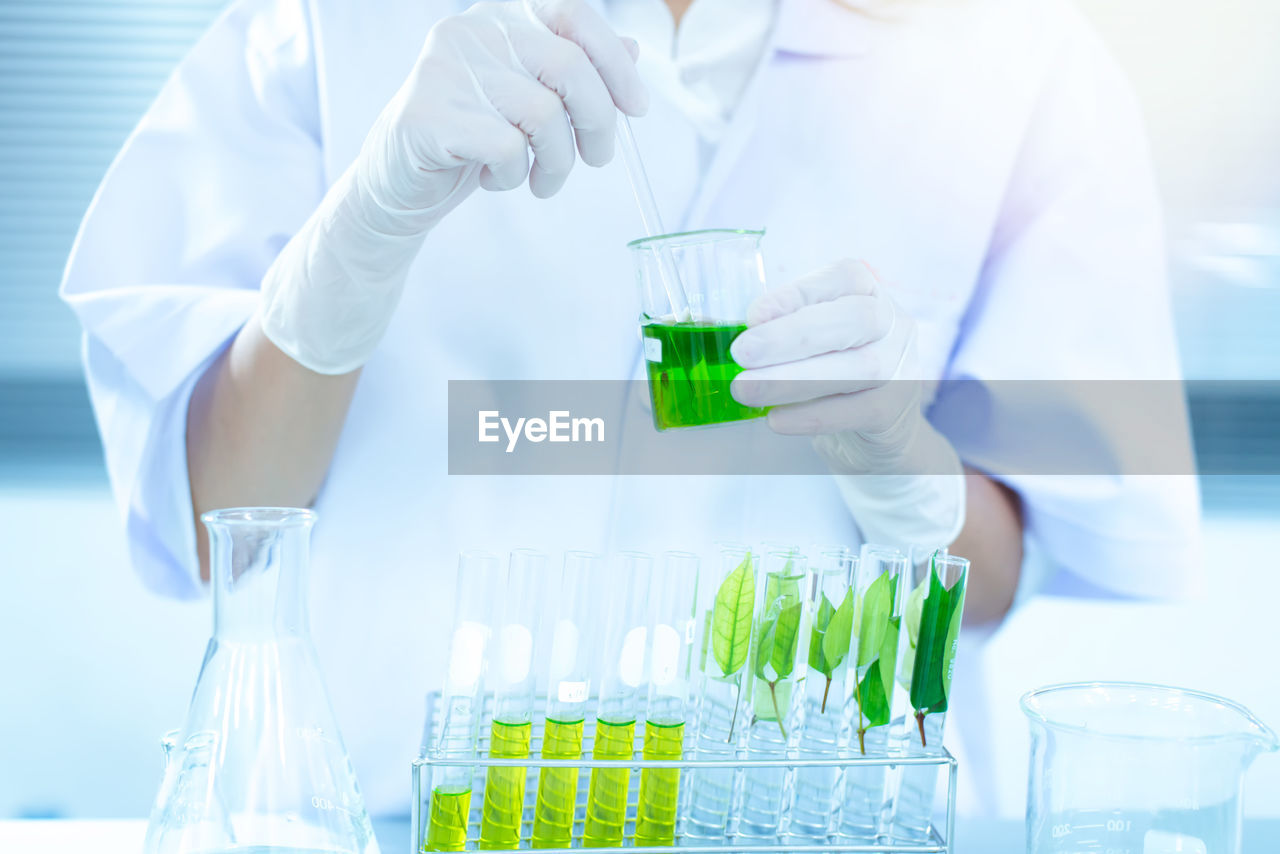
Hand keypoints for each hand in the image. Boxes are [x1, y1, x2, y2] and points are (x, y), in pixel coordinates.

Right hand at [259, 0, 646, 374]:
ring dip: (556, 162)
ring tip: (541, 181)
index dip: (615, 62)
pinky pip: (506, 148)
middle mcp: (471, 30)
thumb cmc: (471, 141)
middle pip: (569, 67)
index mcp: (500, 17)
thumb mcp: (530, 103)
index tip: (637, 110)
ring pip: (544, 114)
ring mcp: (444, 70)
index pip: (573, 14)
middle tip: (595, 160)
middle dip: (598, 124)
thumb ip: (575, 72)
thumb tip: (634, 51)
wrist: (399, 188)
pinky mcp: (428, 116)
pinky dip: (513, 175)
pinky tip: (496, 180)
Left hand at [729, 259, 965, 548]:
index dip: (797, 294)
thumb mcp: (811, 339)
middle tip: (742, 353)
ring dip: (793, 379)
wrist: (873, 431)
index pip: (843, 278)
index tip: (753, 316)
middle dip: (792, 335)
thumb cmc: (831, 371)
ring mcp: (901, 366)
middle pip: (854, 320)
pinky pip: (856, 411)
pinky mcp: (894, 410)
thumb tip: (756, 323)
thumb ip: (787, 324)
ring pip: (856, 368)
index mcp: (869, 292)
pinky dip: (812, 415)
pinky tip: (776, 418)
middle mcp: (893, 323)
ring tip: (745, 389)